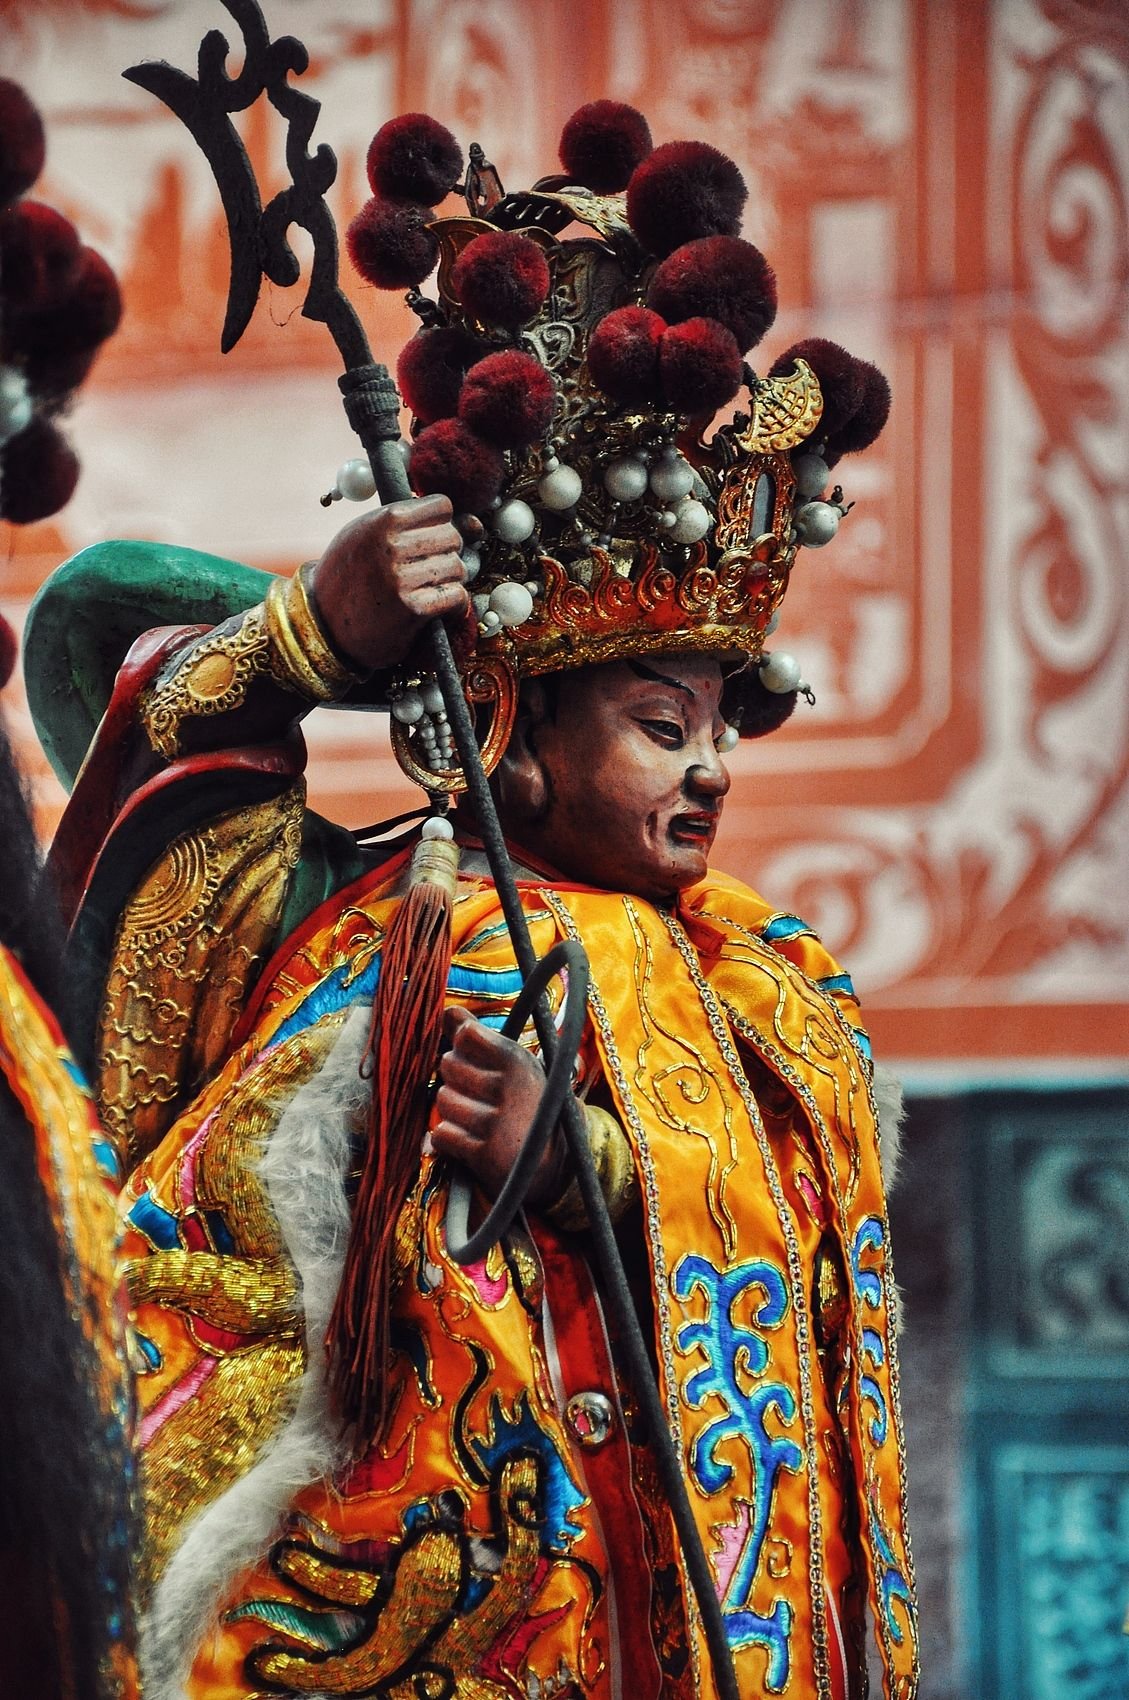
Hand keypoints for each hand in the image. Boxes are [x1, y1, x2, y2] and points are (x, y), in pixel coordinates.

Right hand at [306, 495, 469, 673]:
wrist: (325, 625)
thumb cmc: (350, 575)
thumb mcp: (368, 535)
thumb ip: (415, 524)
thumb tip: (476, 525)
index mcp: (383, 519)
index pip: (442, 506)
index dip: (440, 523)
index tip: (429, 539)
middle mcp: (393, 546)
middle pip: (453, 537)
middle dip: (447, 553)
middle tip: (428, 569)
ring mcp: (403, 578)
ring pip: (458, 567)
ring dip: (450, 580)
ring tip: (429, 589)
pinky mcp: (413, 609)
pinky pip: (457, 596)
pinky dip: (454, 604)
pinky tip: (438, 608)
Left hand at [432, 1007, 565, 1206]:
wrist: (555, 1162)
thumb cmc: (529, 1105)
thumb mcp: (516, 1066)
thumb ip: (479, 1037)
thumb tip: (448, 1012)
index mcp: (519, 1061)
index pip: (466, 1035)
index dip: (464, 1047)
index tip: (478, 1061)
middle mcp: (509, 1088)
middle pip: (448, 1064)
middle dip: (456, 1078)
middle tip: (478, 1092)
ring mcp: (496, 1122)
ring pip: (442, 1100)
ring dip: (453, 1110)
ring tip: (475, 1116)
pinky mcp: (484, 1154)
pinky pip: (441, 1135)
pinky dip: (449, 1138)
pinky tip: (469, 1138)